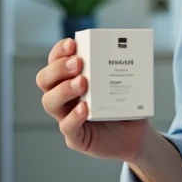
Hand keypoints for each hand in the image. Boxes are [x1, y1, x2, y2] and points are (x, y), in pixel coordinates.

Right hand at [36, 37, 149, 161]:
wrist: (136, 134)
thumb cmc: (126, 104)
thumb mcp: (124, 82)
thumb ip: (120, 66)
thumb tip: (126, 47)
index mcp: (71, 78)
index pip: (55, 60)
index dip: (59, 51)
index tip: (72, 44)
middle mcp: (64, 96)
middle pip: (45, 79)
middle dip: (58, 68)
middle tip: (78, 63)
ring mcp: (67, 117)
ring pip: (50, 102)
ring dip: (63, 90)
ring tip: (82, 83)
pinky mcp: (76, 137)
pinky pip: (66, 127)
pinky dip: (73, 117)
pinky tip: (84, 109)